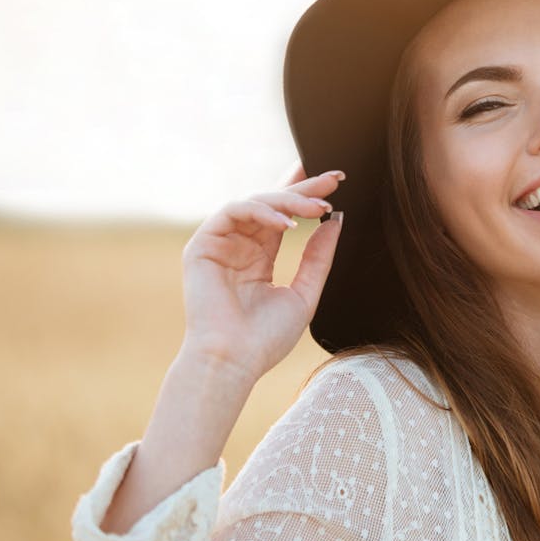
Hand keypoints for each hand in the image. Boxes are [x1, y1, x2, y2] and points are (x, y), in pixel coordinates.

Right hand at [179, 164, 344, 382]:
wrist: (234, 362)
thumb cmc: (265, 338)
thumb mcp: (304, 293)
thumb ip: (318, 257)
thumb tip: (336, 221)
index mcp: (260, 257)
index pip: (284, 215)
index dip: (307, 195)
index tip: (337, 181)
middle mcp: (239, 245)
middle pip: (273, 203)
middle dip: (304, 188)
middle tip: (333, 178)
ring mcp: (220, 243)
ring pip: (256, 201)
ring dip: (289, 200)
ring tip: (318, 207)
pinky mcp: (202, 244)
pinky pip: (233, 211)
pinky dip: (261, 210)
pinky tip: (287, 222)